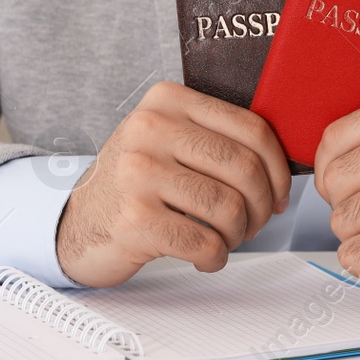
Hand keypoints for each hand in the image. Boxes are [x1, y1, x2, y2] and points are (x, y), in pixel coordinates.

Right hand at [57, 82, 291, 286]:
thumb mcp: (168, 141)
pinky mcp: (135, 219)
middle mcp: (150, 129)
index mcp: (167, 101)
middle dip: (260, 207)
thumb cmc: (137, 186)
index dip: (278, 169)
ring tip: (223, 240)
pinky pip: (205, 243)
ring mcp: (139, 173)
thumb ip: (215, 137)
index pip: (251, 128)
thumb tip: (283, 162)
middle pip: (245, 168)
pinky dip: (215, 258)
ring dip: (237, 235)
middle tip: (252, 224)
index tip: (278, 194)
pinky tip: (203, 257)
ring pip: (229, 209)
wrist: (75, 225)